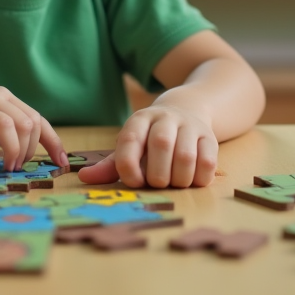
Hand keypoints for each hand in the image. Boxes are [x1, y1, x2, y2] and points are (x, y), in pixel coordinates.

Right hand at [0, 87, 67, 181]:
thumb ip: (15, 132)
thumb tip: (52, 155)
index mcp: (2, 97)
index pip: (37, 118)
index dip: (52, 143)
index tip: (60, 165)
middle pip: (26, 123)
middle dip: (28, 151)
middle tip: (16, 167)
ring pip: (6, 126)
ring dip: (13, 153)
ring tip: (6, 170)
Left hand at [77, 104, 217, 188]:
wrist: (186, 111)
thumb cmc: (150, 139)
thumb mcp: (130, 148)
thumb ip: (109, 165)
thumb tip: (84, 178)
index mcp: (139, 119)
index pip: (130, 139)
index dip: (129, 166)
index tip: (134, 182)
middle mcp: (165, 118)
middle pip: (161, 145)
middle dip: (157, 175)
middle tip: (157, 184)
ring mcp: (189, 126)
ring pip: (186, 156)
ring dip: (178, 179)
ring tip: (174, 183)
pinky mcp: (210, 137)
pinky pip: (208, 162)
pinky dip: (198, 178)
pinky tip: (191, 180)